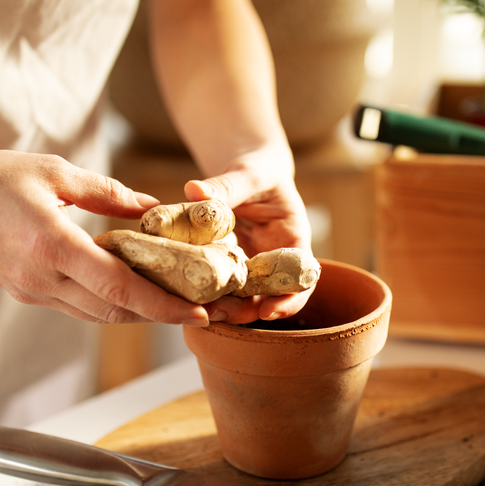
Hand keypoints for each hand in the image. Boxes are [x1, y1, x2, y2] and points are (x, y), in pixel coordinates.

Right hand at [0, 150, 210, 325]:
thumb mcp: (55, 172)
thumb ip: (108, 193)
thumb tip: (153, 206)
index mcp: (51, 246)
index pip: (119, 287)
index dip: (163, 305)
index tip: (198, 311)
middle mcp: (41, 278)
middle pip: (115, 311)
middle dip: (161, 315)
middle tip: (201, 310)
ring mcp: (32, 291)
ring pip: (98, 315)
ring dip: (139, 313)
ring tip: (177, 302)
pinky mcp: (27, 293)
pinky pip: (79, 307)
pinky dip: (111, 303)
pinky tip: (135, 290)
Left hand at [184, 145, 314, 324]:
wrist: (247, 174)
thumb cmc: (259, 171)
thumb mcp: (248, 174)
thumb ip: (226, 185)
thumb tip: (194, 191)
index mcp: (293, 240)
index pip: (302, 278)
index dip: (289, 299)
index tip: (268, 311)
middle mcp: (274, 260)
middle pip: (267, 296)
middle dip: (245, 310)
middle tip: (219, 314)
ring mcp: (250, 267)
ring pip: (241, 296)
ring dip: (222, 306)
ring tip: (197, 309)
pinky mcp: (227, 266)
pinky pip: (218, 283)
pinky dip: (203, 290)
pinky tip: (183, 294)